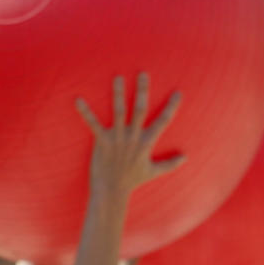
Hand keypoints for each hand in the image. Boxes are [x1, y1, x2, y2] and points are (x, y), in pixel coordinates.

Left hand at [76, 73, 183, 201]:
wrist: (112, 191)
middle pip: (139, 109)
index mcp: (146, 142)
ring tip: (118, 77)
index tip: (178, 92)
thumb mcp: (153, 172)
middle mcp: (133, 137)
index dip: (171, 107)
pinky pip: (93, 124)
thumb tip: (185, 158)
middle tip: (143, 74)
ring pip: (118, 111)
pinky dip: (85, 112)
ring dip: (117, 94)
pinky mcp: (101, 142)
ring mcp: (117, 138)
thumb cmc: (132, 181)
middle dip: (142, 91)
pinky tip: (78, 99)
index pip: (163, 121)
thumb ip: (170, 163)